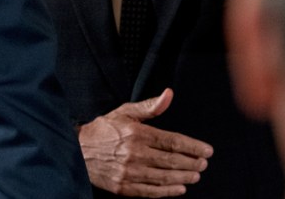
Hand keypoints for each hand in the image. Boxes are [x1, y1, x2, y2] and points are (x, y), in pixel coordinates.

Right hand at [77, 88, 212, 196]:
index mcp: (137, 134)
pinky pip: (152, 191)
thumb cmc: (102, 130)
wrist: (77, 150)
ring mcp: (129, 172)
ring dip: (184, 177)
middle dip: (192, 163)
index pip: (172, 141)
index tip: (207, 150)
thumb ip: (149, 106)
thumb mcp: (124, 112)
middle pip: (172, 161)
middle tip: (203, 164)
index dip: (193, 147)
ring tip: (195, 175)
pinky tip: (180, 189)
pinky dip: (168, 191)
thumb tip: (169, 95)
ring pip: (164, 177)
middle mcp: (134, 154)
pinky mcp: (124, 187)